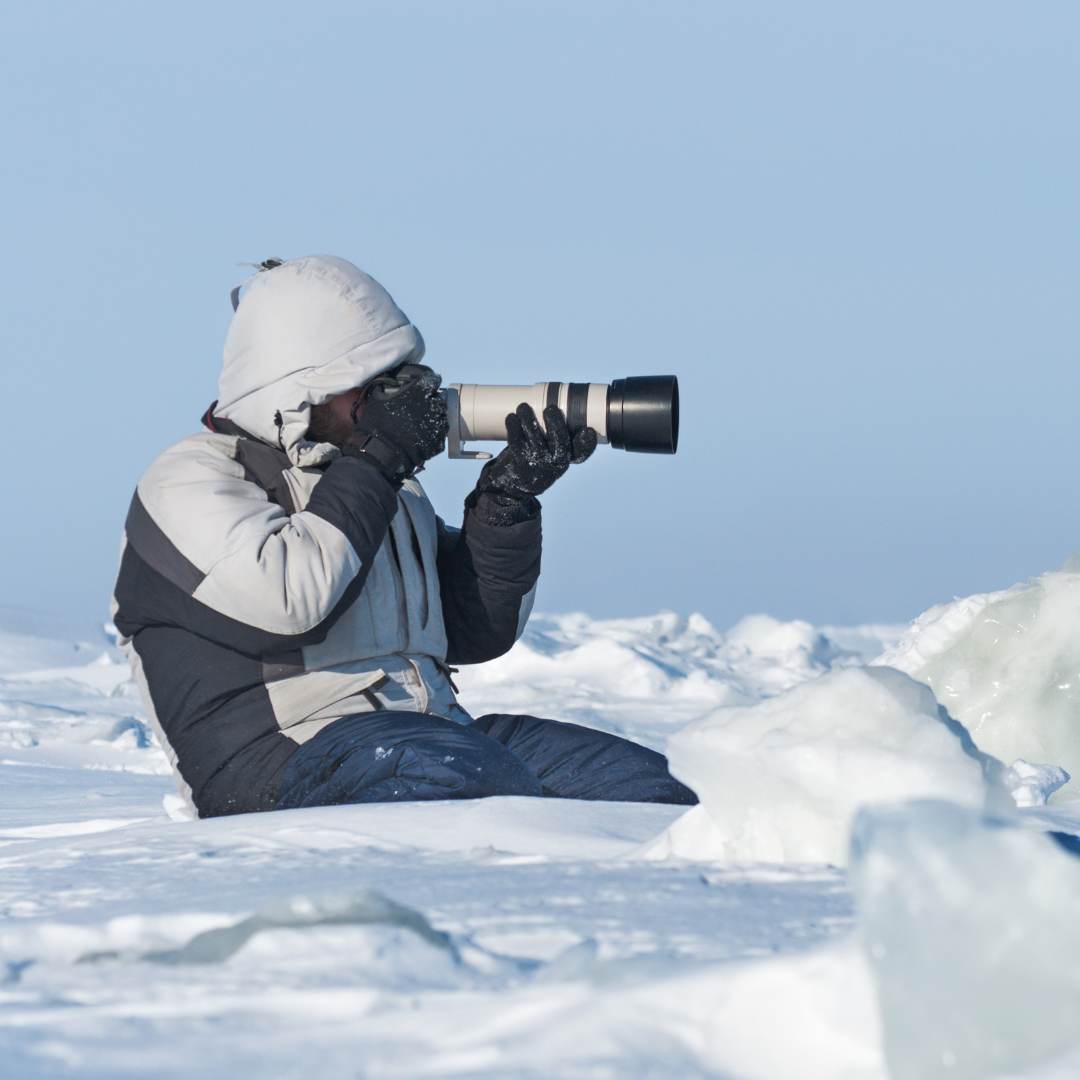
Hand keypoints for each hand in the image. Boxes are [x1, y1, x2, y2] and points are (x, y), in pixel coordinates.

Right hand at [345, 363, 448, 482]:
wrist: (382, 452)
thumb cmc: (377, 423)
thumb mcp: (377, 398)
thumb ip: (387, 387)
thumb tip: (387, 383)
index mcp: (420, 391)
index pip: (432, 379)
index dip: (427, 382)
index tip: (423, 385)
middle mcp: (433, 406)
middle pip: (438, 400)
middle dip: (430, 403)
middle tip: (418, 409)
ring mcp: (438, 425)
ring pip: (441, 418)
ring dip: (433, 419)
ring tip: (420, 424)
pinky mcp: (438, 442)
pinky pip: (439, 435)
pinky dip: (432, 435)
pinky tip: (421, 437)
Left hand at [475, 403, 596, 504]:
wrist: (519, 483)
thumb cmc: (540, 459)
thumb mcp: (554, 453)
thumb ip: (559, 434)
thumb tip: (560, 402)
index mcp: (566, 458)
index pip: (581, 452)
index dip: (587, 443)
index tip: (588, 431)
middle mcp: (555, 462)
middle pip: (559, 441)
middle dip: (556, 423)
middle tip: (550, 408)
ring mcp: (537, 463)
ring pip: (535, 437)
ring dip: (529, 419)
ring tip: (524, 407)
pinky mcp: (520, 461)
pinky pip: (516, 441)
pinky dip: (513, 427)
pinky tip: (512, 417)